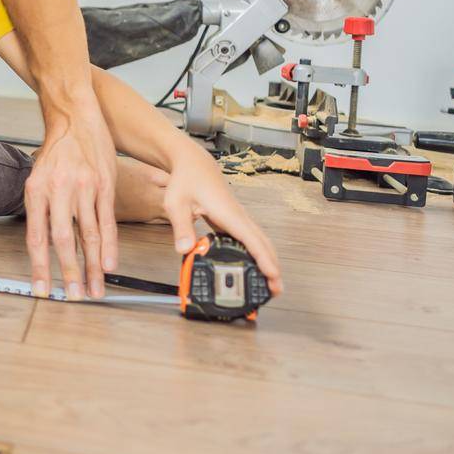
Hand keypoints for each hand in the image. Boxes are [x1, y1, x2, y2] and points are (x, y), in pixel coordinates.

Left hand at [24, 107, 118, 299]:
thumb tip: (45, 245)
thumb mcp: (37, 178)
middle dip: (69, 272)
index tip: (43, 290)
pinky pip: (107, 221)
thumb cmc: (56, 151)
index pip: (36, 238)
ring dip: (93, 266)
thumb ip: (41, 209)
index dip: (40, 267)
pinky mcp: (104, 185)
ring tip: (96, 288)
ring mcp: (83, 187)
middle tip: (74, 295)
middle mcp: (58, 190)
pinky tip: (109, 264)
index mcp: (36, 191)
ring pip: (88, 234)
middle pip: (63, 240)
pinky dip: (109, 246)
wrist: (75, 118)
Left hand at [161, 153, 283, 295]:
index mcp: (229, 214)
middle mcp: (239, 217)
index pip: (252, 240)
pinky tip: (254, 266)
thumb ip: (181, 227)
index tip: (273, 276)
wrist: (193, 163)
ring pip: (260, 242)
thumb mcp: (176, 204)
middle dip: (272, 266)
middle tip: (276, 290)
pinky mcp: (234, 220)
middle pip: (263, 244)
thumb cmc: (186, 180)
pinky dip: (257, 253)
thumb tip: (184, 249)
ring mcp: (239, 218)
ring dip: (268, 261)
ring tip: (271, 284)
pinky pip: (251, 239)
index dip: (263, 260)